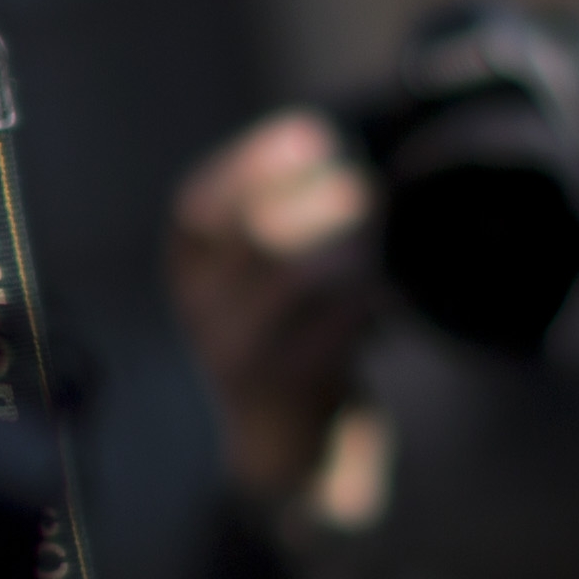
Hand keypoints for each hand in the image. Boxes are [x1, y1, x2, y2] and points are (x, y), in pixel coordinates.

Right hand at [164, 107, 378, 504]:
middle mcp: (201, 307)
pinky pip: (336, 328)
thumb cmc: (282, 327)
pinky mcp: (289, 386)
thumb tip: (328, 140)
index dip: (257, 163)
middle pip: (258, 234)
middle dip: (320, 200)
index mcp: (188, 263)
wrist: (280, 441)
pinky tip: (390, 297)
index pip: (203, 203)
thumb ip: (280, 206)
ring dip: (355, 246)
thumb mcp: (260, 267)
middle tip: (365, 188)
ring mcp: (239, 351)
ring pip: (300, 277)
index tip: (313, 136)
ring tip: (382, 240)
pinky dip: (372, 300)